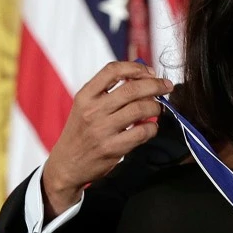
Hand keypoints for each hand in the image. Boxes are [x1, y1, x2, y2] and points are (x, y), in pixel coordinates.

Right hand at [42, 61, 173, 216]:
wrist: (66, 165)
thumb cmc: (80, 132)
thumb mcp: (84, 107)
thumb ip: (106, 92)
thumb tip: (142, 79)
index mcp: (85, 96)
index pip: (112, 70)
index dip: (136, 68)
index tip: (149, 72)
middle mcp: (92, 111)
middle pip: (132, 89)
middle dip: (155, 85)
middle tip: (166, 87)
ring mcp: (102, 130)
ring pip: (140, 109)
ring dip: (155, 107)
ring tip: (157, 109)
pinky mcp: (112, 148)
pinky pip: (141, 132)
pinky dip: (152, 128)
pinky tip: (150, 128)